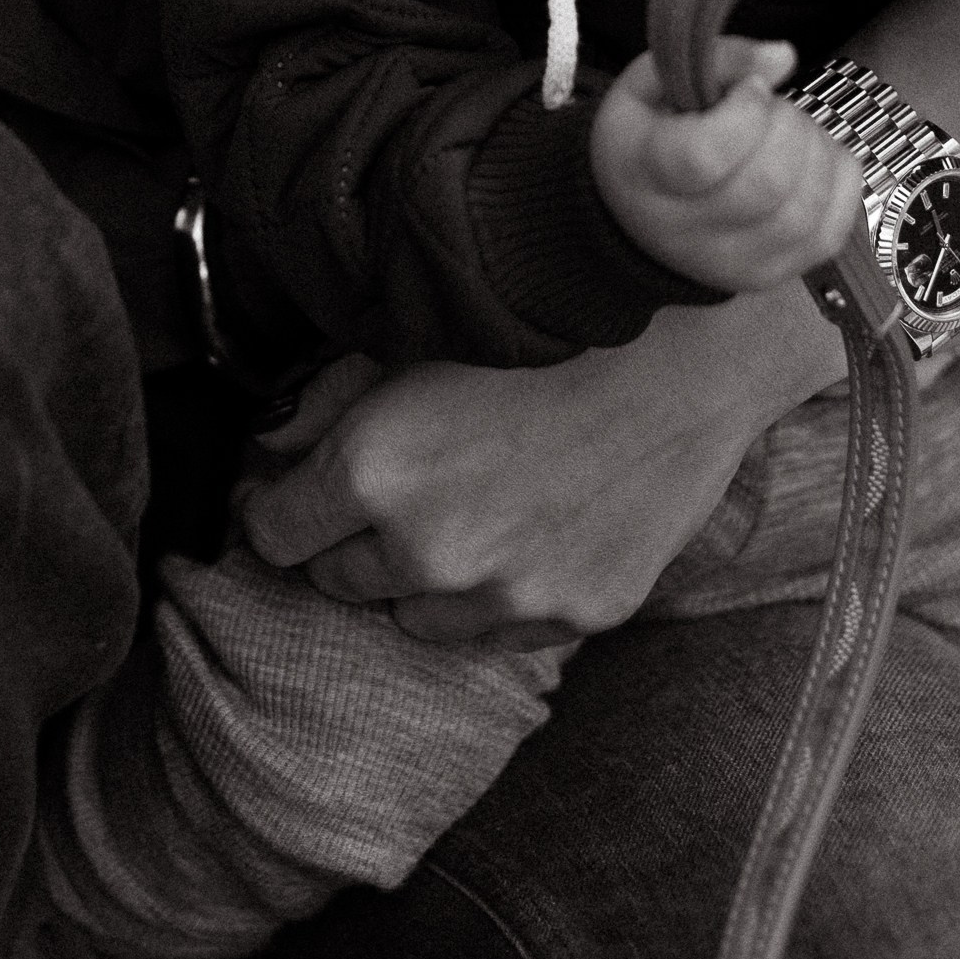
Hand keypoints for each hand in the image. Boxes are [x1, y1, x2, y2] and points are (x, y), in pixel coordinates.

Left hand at [237, 286, 844, 644]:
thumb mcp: (413, 338)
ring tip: (461, 506)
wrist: (689, 349)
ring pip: (411, 617)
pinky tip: (519, 530)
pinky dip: (489, 595)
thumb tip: (270, 448)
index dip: (276, 504)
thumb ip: (323, 402)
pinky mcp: (571, 614)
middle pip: (337, 579)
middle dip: (347, 536)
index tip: (291, 489)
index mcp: (373, 470)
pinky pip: (493, 632)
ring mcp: (504, 593)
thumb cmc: (546, 326)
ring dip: (416, 575)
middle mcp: (429, 548)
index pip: (273, 532)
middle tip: (387, 486)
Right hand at [587, 34, 862, 290]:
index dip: (746, 111)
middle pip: (768, 183)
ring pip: (806, 208)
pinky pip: (833, 230)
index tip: (748, 89)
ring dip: (815, 151)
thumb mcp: (653, 81)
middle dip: (788, 125)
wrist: (637, 221)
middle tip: (771, 108)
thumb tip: (783, 57)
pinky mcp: (774, 275)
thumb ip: (717, 58)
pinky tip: (811, 161)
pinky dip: (837, 182)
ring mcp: (734, 262)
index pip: (708, 154)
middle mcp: (686, 232)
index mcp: (643, 173)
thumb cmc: (648, 137)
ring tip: (790, 133)